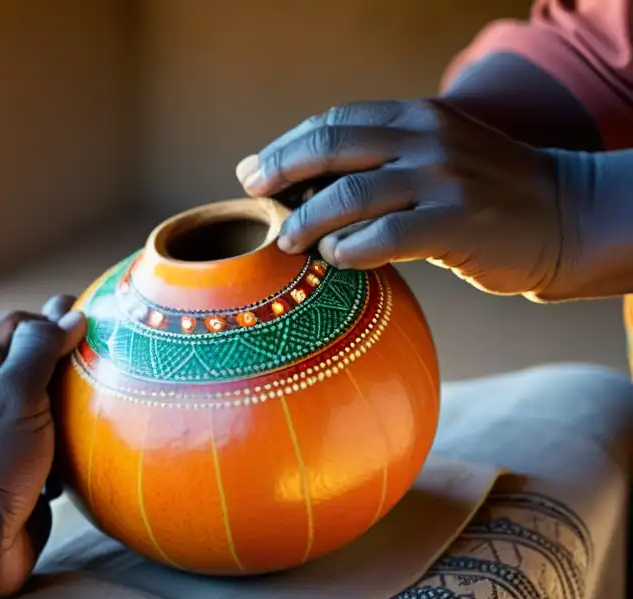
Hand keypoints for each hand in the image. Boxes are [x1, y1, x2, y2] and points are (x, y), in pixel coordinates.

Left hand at [0, 295, 85, 598]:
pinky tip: (91, 442)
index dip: (57, 322)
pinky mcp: (13, 466)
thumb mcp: (14, 394)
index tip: (99, 326)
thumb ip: (42, 348)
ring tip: (108, 399)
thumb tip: (70, 315)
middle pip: (33, 361)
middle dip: (69, 361)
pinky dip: (68, 439)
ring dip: (73, 403)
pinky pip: (49, 440)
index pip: (20, 325)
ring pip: (45, 402)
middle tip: (111, 359)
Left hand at [235, 99, 578, 299]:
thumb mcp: (438, 154)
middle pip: (330, 146)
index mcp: (417, 117)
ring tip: (287, 238)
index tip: (255, 169)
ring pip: (350, 193)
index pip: (335, 122)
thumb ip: (385, 159)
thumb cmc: (486, 193)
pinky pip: (385, 236)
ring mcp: (443, 179)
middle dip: (280, 170)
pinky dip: (349, 248)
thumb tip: (306, 182)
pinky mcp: (457, 224)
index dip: (287, 146)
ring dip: (306, 217)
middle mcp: (427, 139)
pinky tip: (334, 257)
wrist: (567, 215)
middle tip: (253, 193)